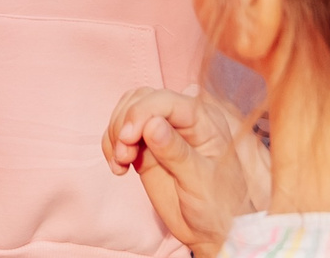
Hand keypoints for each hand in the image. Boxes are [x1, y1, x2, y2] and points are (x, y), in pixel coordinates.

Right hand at [101, 85, 268, 250]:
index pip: (167, 100)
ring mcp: (163, 132)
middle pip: (142, 99)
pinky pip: (121, 133)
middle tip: (123, 155)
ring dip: (116, 133)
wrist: (210, 231)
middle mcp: (182, 120)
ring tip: (120, 163)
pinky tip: (118, 167)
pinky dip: (112, 145)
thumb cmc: (218, 206)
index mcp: (204, 120)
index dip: (142, 112)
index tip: (126, 138)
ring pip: (128, 111)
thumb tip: (152, 125)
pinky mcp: (146, 147)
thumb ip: (177, 153)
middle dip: (125, 123)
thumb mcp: (201, 182)